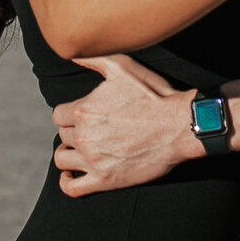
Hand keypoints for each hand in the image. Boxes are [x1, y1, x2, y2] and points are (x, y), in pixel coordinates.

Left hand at [53, 55, 195, 194]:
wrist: (180, 126)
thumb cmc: (154, 95)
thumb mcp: (122, 66)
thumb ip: (92, 58)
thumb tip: (71, 52)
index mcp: (83, 110)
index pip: (59, 115)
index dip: (70, 114)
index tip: (82, 115)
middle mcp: (84, 136)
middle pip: (63, 136)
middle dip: (74, 132)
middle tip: (91, 130)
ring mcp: (93, 160)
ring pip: (62, 159)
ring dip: (69, 153)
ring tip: (80, 150)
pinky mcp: (105, 180)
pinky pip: (72, 188)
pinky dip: (67, 182)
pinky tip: (71, 175)